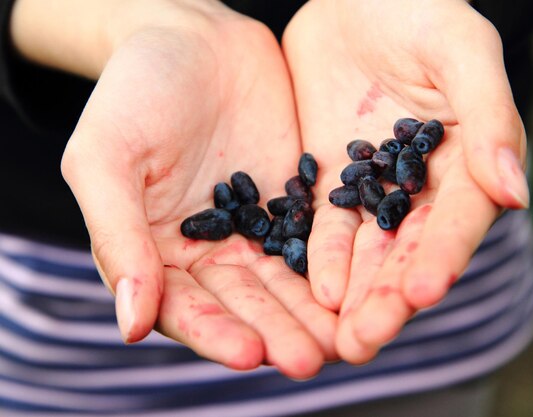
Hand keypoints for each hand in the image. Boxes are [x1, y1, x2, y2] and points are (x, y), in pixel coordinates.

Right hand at [58, 1, 335, 377]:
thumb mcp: (106, 158)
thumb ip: (117, 237)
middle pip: (245, 305)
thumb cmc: (135, 92)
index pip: (187, 308)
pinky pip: (317, 242)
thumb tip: (130, 323)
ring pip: (287, 283)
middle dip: (278, 333)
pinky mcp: (294, 203)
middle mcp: (210, 252)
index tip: (252, 353)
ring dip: (313, 315)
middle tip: (311, 359)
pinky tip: (360, 288)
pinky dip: (336, 268)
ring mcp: (256, 228)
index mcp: (157, 253)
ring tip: (344, 340)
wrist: (194, 38)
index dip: (217, 334)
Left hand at [283, 0, 528, 362]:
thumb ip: (489, 118)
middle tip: (365, 341)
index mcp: (466, 163)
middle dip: (388, 298)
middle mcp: (422, 187)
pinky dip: (319, 258)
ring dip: (352, 296)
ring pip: (366, 252)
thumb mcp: (460, 51)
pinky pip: (324, 226)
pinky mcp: (330, 179)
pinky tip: (311, 289)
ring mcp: (373, 188)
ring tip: (339, 340)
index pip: (457, 222)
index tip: (421, 293)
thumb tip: (514, 191)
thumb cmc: (420, 11)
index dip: (441, 257)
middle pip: (407, 252)